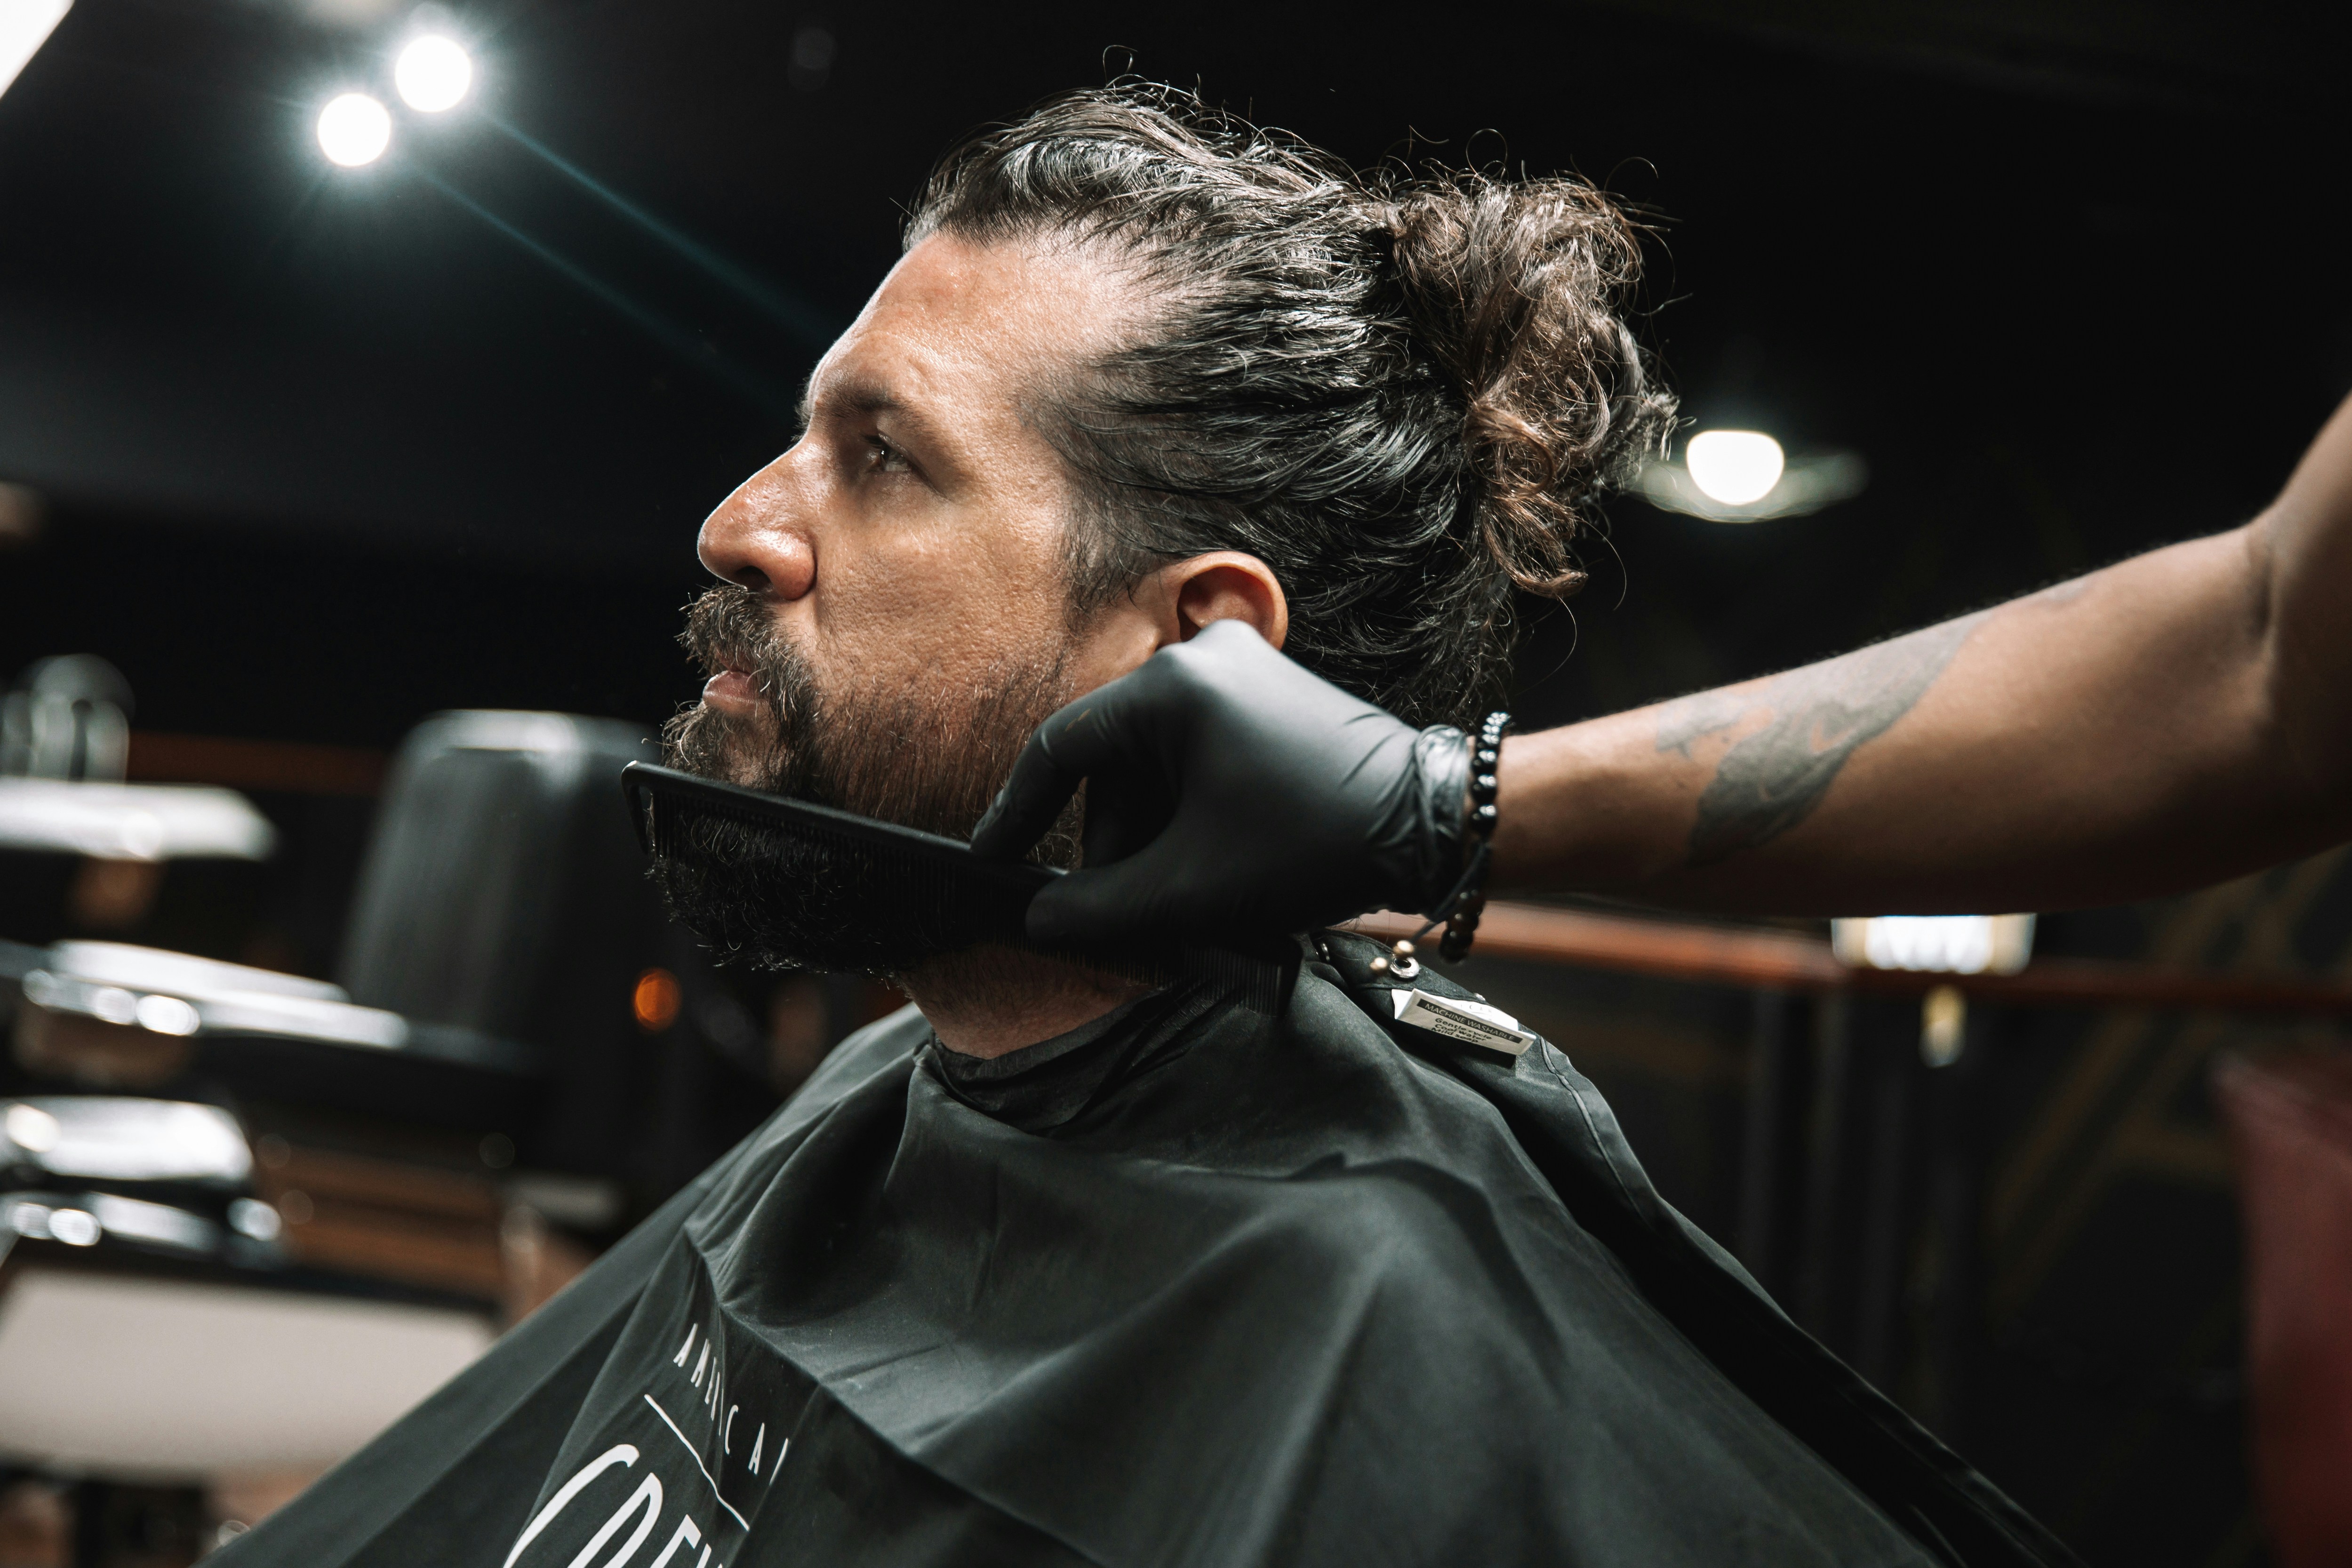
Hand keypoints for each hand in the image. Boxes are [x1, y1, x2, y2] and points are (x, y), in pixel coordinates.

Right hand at [970, 620, 1470, 946]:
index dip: (1017, 812)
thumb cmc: (1316, 844)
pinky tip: (1215, 863)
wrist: (1434, 826)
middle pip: (1115, 765)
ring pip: (1158, 767)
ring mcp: (1242, 672)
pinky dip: (1195, 812)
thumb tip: (1038, 919)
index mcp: (1172, 686)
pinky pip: (1201, 756)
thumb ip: (1100, 907)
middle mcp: (1201, 659)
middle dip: (1116, 844)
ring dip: (1158, 834)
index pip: (1060, 749)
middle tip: (1125, 911)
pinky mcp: (1271, 696)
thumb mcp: (1191, 888)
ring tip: (1186, 896)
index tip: (994, 859)